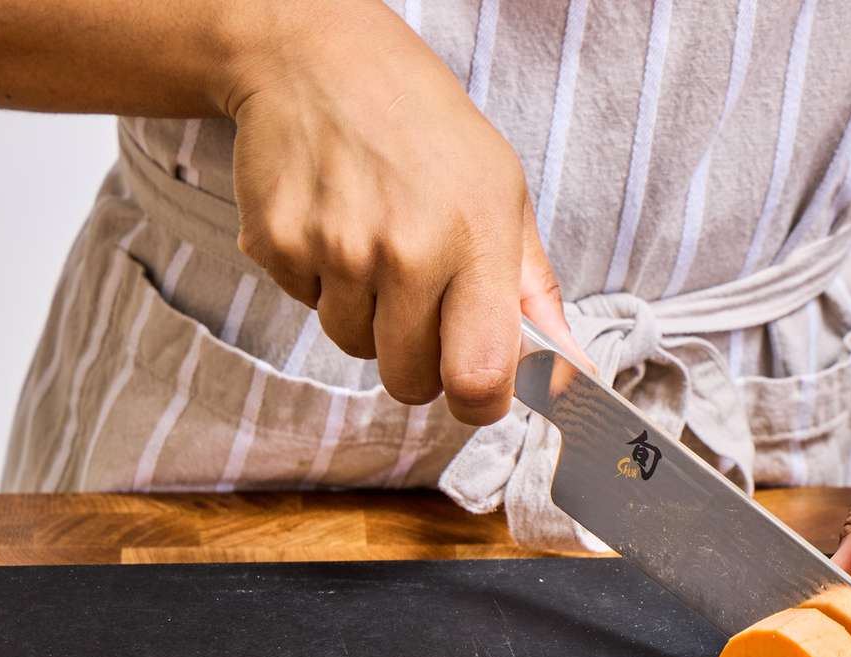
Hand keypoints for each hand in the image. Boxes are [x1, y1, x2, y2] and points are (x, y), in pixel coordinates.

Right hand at [223, 2, 583, 423]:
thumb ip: (535, 292)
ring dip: (367, 317)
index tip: (479, 390)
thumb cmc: (429, 131)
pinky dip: (320, 282)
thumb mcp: (504, 195)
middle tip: (421, 301)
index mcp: (475, 242)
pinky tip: (334, 224)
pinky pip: (306, 306)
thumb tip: (573, 371)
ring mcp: (335, 250)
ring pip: (353, 346)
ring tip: (375, 245)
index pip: (478, 376)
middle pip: (408, 381)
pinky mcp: (277, 245)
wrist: (322, 60)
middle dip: (419, 360)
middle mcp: (405, 251)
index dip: (480, 403)